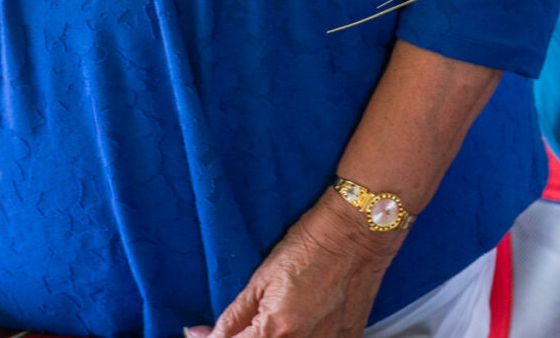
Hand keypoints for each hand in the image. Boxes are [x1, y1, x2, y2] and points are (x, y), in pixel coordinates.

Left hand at [185, 196, 398, 337]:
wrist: (358, 231)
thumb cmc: (310, 247)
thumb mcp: (261, 280)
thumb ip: (231, 317)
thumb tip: (201, 336)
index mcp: (275, 331)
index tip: (207, 335)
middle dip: (248, 337)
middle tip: (251, 322)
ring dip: (274, 337)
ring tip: (278, 319)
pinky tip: (301, 325)